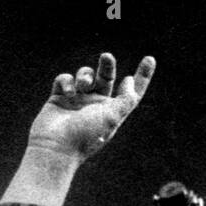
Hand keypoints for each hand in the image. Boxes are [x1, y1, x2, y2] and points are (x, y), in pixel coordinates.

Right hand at [26, 52, 155, 161]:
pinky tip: (68, 92)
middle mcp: (96, 106)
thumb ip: (126, 99)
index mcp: (112, 112)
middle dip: (107, 66)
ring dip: (85, 75)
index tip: (149, 59)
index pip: (131, 93)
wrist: (55, 147)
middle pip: (106, 77)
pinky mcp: (59, 99)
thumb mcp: (112, 118)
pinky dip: (67, 81)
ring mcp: (77, 101)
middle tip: (107, 57)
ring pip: (85, 76)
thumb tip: (130, 81)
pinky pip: (65, 79)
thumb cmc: (86, 136)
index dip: (141, 77)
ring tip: (82, 86)